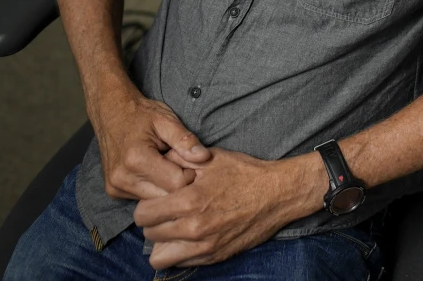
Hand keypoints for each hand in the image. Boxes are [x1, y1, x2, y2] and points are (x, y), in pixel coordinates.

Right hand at [91, 92, 210, 200]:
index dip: (190, 174)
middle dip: (179, 184)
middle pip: (165, 198)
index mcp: (136, 159)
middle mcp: (123, 178)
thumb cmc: (141, 114)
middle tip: (181, 164)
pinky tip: (155, 173)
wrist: (111, 112)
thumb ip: (185, 140)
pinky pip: (143, 199)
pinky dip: (153, 189)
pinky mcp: (114, 192)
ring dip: (166, 188)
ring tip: (167, 166)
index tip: (191, 161)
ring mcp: (116, 187)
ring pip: (155, 202)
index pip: (176, 183)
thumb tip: (204, 157)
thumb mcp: (166, 120)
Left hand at [135, 148, 327, 268]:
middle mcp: (194, 228)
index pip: (144, 214)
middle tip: (166, 211)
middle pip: (149, 234)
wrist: (278, 194)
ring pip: (160, 256)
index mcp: (190, 201)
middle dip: (154, 221)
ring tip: (173, 228)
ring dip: (162, 241)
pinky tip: (189, 236)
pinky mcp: (215, 256)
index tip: (157, 199)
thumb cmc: (245, 173)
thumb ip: (180, 158)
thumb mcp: (212, 158)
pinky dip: (179, 252)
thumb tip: (158, 160)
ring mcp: (205, 246)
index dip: (147, 204)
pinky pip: (181, 263)